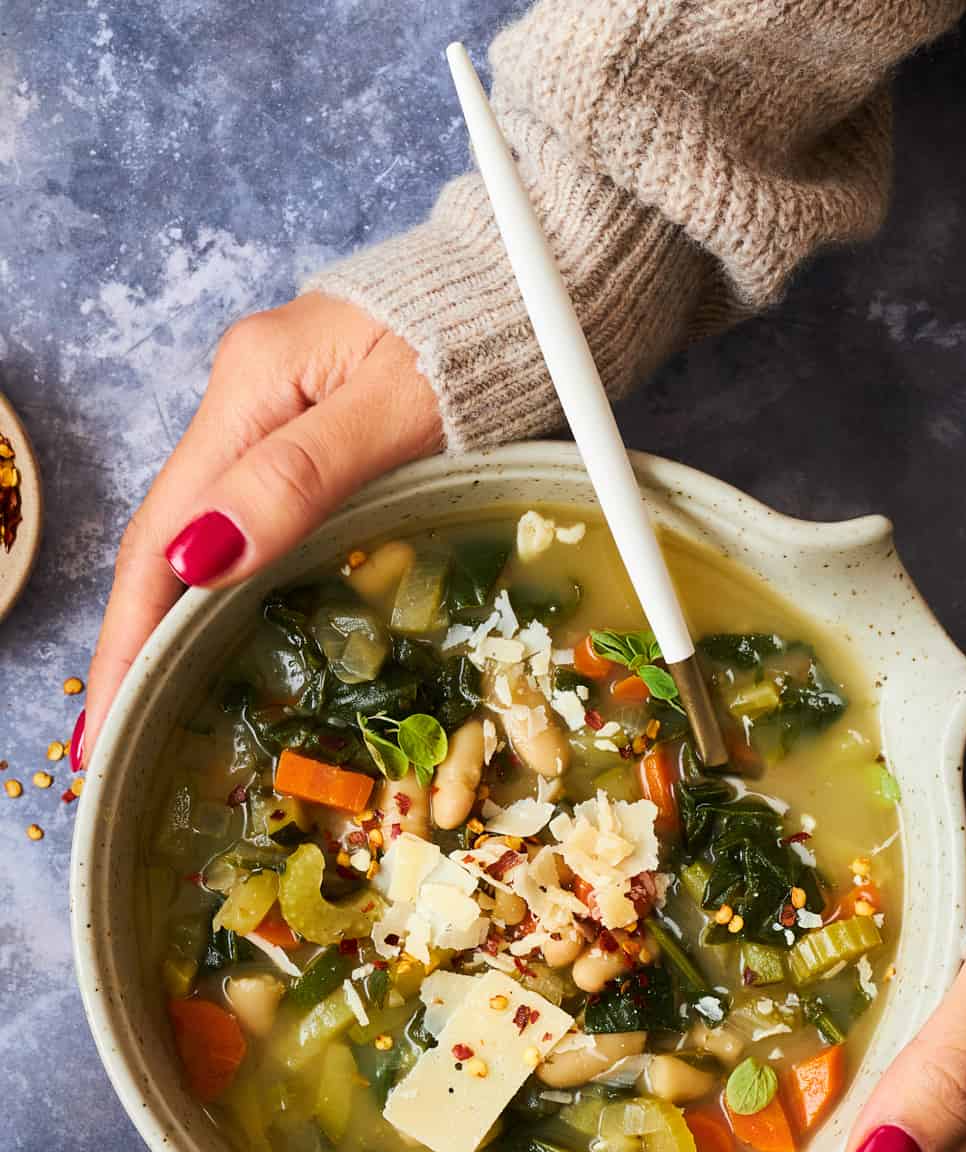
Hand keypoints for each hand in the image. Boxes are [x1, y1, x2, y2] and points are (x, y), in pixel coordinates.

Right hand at [81, 294, 441, 762]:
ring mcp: (276, 413)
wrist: (535, 273)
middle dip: (136, 642)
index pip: (162, 537)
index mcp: (250, 390)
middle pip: (169, 539)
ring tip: (148, 703)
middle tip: (114, 736)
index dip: (129, 637)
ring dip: (174, 621)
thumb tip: (205, 556)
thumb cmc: (480, 336)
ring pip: (208, 533)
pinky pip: (252, 519)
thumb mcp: (397, 410)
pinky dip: (227, 586)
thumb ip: (302, 477)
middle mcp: (245, 401)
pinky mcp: (313, 428)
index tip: (102, 720)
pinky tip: (216, 631)